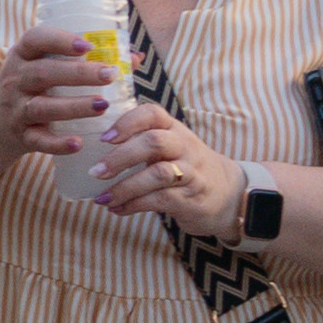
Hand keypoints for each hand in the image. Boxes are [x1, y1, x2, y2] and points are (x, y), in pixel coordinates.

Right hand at [0, 25, 122, 165]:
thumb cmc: (33, 85)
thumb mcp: (46, 65)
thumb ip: (84, 60)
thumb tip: (135, 57)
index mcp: (22, 55)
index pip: (34, 40)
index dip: (60, 40)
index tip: (87, 45)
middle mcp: (15, 80)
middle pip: (44, 73)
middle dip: (78, 74)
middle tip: (109, 75)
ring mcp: (16, 109)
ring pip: (42, 107)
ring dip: (74, 106)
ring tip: (103, 105)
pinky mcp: (21, 136)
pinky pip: (38, 141)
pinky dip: (58, 144)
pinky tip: (79, 143)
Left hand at [92, 102, 245, 239]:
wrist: (229, 195)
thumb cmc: (188, 168)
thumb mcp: (171, 147)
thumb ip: (142, 143)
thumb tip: (92, 150)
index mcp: (174, 129)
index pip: (152, 114)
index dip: (127, 123)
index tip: (104, 137)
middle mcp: (185, 147)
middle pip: (153, 142)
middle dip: (120, 157)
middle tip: (95, 172)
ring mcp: (191, 173)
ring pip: (157, 174)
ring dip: (125, 187)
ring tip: (103, 198)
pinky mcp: (191, 198)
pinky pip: (160, 200)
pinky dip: (134, 205)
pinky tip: (118, 209)